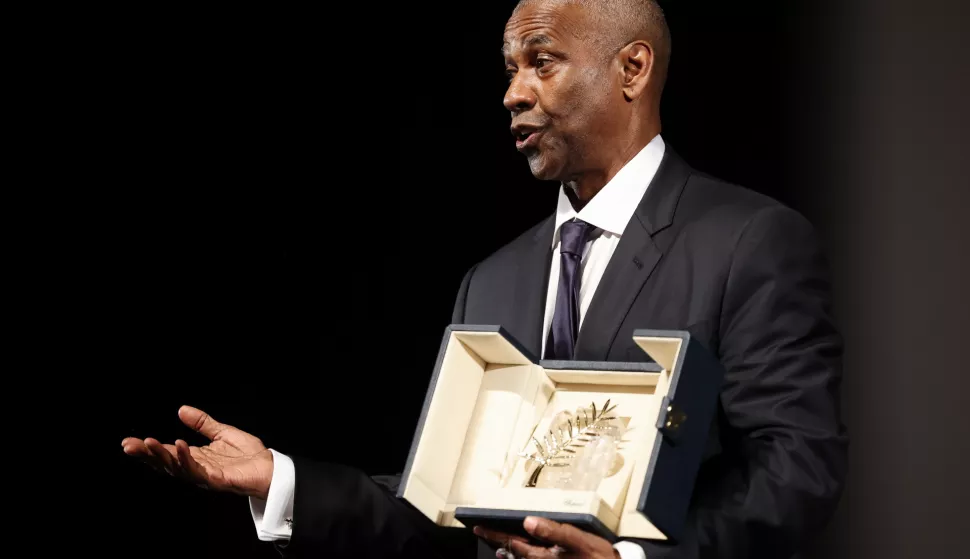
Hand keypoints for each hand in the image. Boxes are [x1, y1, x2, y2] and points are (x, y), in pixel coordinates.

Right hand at [121, 405, 273, 499]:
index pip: (166, 452)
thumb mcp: (222, 432)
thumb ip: (202, 422)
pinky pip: (198, 472)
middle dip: (146, 455)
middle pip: (165, 463)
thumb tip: (181, 410)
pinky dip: (187, 459)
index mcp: (195, 457)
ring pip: (177, 468)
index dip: (148, 448)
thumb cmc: (248, 454)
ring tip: (149, 443)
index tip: (128, 441)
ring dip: (162, 456)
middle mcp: (196, 468)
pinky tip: (180, 446)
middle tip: (129, 446)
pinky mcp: (217, 481)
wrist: (271, 467)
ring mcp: (205, 476)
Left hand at [474, 516, 620, 558]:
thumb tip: (529, 522)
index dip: (495, 535)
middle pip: (514, 553)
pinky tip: (518, 556)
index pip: (513, 543)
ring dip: (508, 553)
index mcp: (545, 556)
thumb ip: (554, 531)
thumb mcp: (579, 540)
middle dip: (497, 541)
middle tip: (482, 531)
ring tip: (497, 545)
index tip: (479, 527)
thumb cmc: (598, 556)